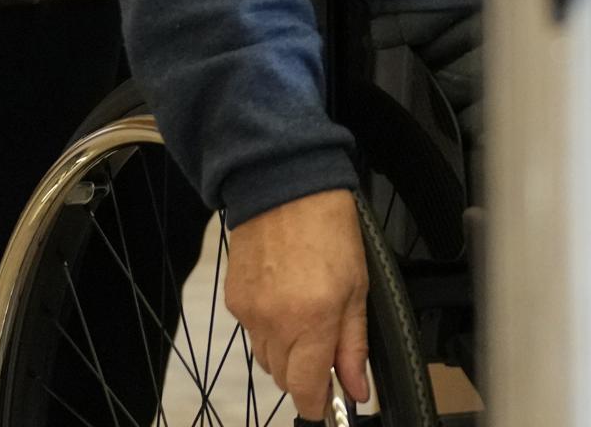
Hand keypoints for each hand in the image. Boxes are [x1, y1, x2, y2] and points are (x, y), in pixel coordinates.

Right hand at [224, 189, 369, 416]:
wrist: (284, 186)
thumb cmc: (329, 229)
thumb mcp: (357, 287)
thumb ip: (353, 345)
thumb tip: (355, 390)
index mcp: (313, 321)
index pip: (305, 389)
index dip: (318, 403)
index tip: (329, 402)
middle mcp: (276, 324)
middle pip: (284, 378)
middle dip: (305, 374)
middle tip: (323, 345)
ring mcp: (250, 313)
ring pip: (266, 358)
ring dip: (286, 352)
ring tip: (303, 314)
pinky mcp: (233, 300)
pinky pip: (252, 332)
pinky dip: (268, 328)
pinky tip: (283, 298)